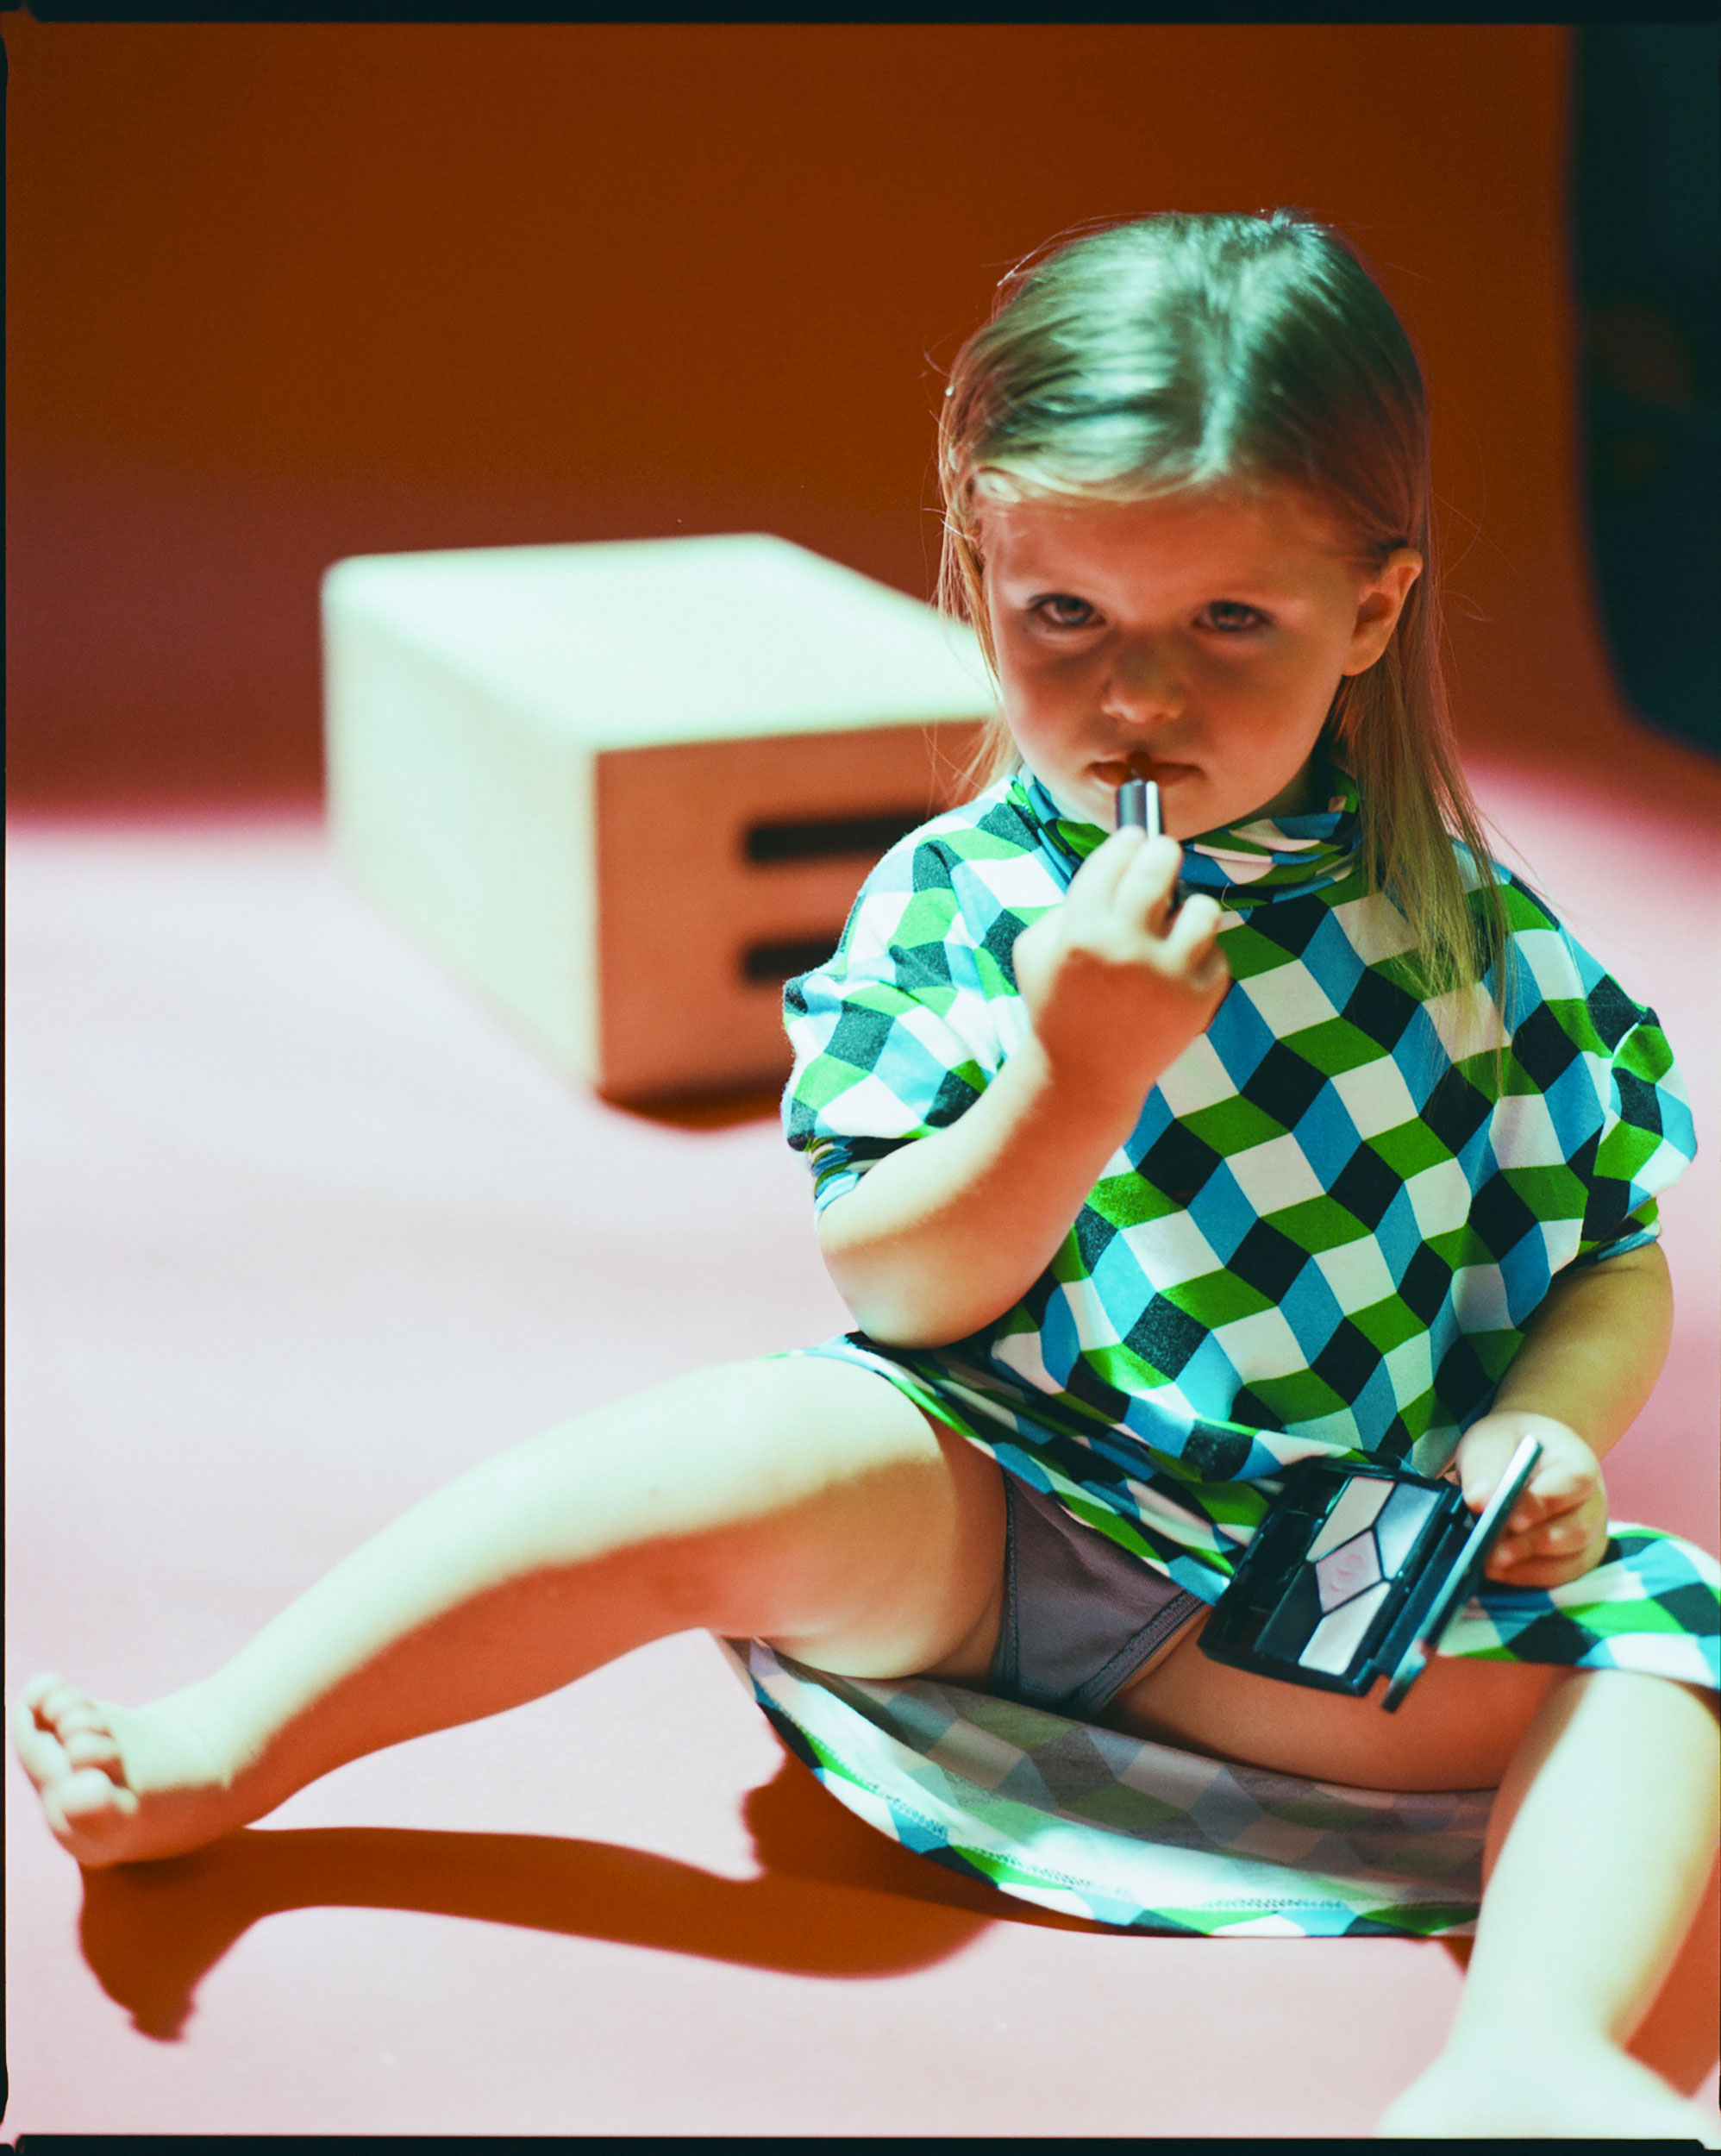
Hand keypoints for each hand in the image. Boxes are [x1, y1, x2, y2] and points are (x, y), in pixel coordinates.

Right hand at [1011, 829, 1228, 1104]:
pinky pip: (1216, 953)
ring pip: (1202, 908)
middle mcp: (1125, 948)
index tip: (1137, 837)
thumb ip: (1072, 902)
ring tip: (1175, 924)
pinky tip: (1177, 972)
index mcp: (1080, 931)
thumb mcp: (1037, 948)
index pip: (1116, 858)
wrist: (1083, 1077)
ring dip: (1189, 910)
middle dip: (1164, 852)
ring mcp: (1165, 975)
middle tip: (1164, 856)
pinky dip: (1200, 958)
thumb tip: (1123, 857)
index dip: (1129, 840)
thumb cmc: (1058, 1004)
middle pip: (1162, 865)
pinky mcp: (1197, 1000)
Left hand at [1453, 1411, 1609, 1587]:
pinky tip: (1501, 1574)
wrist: (1526, 1453)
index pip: (1573, 1482)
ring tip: (1490, 1565)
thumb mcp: (1490, 1442)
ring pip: (1573, 1559)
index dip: (1543, 1504)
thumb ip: (1484, 1468)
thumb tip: (1479, 1500)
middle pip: (1577, 1529)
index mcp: (1577, 1460)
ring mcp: (1592, 1531)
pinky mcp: (1579, 1556)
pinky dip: (1532, 1579)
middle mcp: (1594, 1500)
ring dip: (1531, 1567)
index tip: (1510, 1520)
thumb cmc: (1510, 1446)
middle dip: (1532, 1544)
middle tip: (1492, 1553)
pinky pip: (1564, 1576)